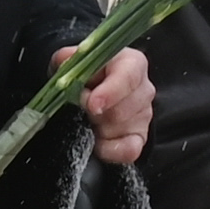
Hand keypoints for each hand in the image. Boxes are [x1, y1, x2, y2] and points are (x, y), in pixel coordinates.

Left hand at [64, 45, 152, 165]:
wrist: (94, 89)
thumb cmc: (88, 73)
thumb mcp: (75, 59)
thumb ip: (68, 58)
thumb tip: (65, 63)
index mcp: (132, 63)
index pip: (128, 77)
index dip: (110, 92)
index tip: (92, 105)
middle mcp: (144, 89)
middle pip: (121, 110)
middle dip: (95, 113)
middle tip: (80, 108)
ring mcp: (144, 115)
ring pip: (119, 129)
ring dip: (97, 127)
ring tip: (88, 118)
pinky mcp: (140, 138)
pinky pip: (128, 151)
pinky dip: (108, 150)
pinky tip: (96, 139)